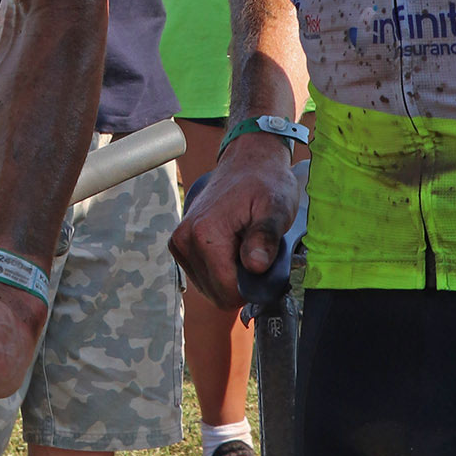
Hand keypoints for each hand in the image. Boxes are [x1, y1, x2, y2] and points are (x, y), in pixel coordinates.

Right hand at [168, 134, 297, 309]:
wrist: (248, 162)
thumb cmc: (265, 183)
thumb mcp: (276, 207)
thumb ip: (265, 236)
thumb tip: (255, 266)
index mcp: (204, 234)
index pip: (227, 291)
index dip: (253, 287)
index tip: (266, 266)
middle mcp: (184, 240)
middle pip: (217, 293)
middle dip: (242, 282)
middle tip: (258, 253)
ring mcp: (179, 243)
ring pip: (210, 288)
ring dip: (232, 276)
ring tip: (245, 246)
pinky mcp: (180, 245)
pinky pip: (204, 277)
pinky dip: (221, 270)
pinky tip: (233, 247)